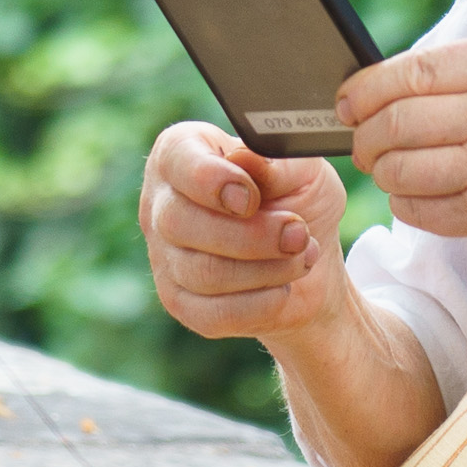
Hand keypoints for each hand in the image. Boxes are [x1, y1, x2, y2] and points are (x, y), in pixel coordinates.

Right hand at [139, 122, 350, 341]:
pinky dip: (260, 304)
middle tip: (299, 234)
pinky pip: (212, 313)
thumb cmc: (298, 197)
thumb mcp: (302, 169)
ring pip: (201, 272)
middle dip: (252, 235)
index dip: (212, 181)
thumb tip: (247, 161)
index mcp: (182, 152)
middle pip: (181, 223)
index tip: (251, 198)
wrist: (306, 256)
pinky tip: (284, 289)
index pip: (178, 161)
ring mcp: (164, 256)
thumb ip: (276, 162)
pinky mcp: (180, 302)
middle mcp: (160, 203)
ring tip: (302, 256)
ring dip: (266, 269)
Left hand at [334, 35, 466, 293]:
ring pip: (400, 169)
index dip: (366, 88)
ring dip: (383, 171)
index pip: (413, 71)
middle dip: (365, 134)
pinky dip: (406, 204)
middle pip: (396, 121)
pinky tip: (417, 196)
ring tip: (389, 168)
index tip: (348, 99)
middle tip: (361, 140)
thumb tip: (419, 71)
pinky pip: (422, 209)